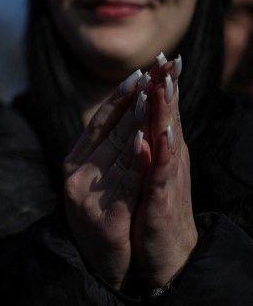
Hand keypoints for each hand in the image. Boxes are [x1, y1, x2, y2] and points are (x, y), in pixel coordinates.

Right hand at [63, 68, 150, 287]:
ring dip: (136, 126)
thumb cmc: (102, 215)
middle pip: (110, 134)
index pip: (97, 123)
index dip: (117, 98)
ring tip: (151, 102)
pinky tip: (148, 144)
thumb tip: (125, 110)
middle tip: (151, 79)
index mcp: (73, 162)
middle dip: (133, 105)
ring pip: (119, 156)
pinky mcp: (106, 220)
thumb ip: (106, 148)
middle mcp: (75, 177)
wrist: (99, 264)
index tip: (137, 75)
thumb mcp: (96, 178)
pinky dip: (138, 162)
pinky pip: (126, 186)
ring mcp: (88, 198)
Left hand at [132, 55, 196, 287]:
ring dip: (165, 112)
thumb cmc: (152, 209)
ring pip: (165, 140)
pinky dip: (157, 155)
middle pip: (166, 118)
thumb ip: (143, 143)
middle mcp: (166, 162)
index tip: (164, 55)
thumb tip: (140, 112)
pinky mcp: (161, 202)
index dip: (163, 84)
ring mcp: (165, 181)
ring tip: (165, 85)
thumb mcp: (144, 171)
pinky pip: (158, 175)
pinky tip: (157, 136)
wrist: (164, 255)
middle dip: (166, 88)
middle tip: (169, 59)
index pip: (162, 112)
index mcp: (160, 151)